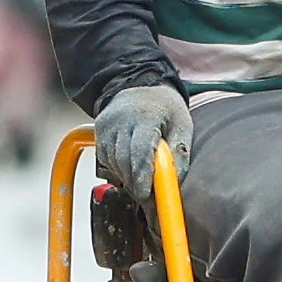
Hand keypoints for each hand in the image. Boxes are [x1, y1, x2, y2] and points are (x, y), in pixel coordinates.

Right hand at [92, 85, 191, 199]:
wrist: (140, 86)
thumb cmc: (165, 108)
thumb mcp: (182, 125)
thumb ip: (180, 153)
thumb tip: (174, 183)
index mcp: (146, 116)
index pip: (140, 151)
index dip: (142, 176)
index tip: (145, 195)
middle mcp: (122, 119)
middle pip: (124, 160)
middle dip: (135, 182)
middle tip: (147, 194)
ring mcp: (107, 124)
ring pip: (113, 162)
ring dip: (126, 175)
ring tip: (141, 175)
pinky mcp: (99, 130)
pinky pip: (105, 158)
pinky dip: (117, 166)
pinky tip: (129, 161)